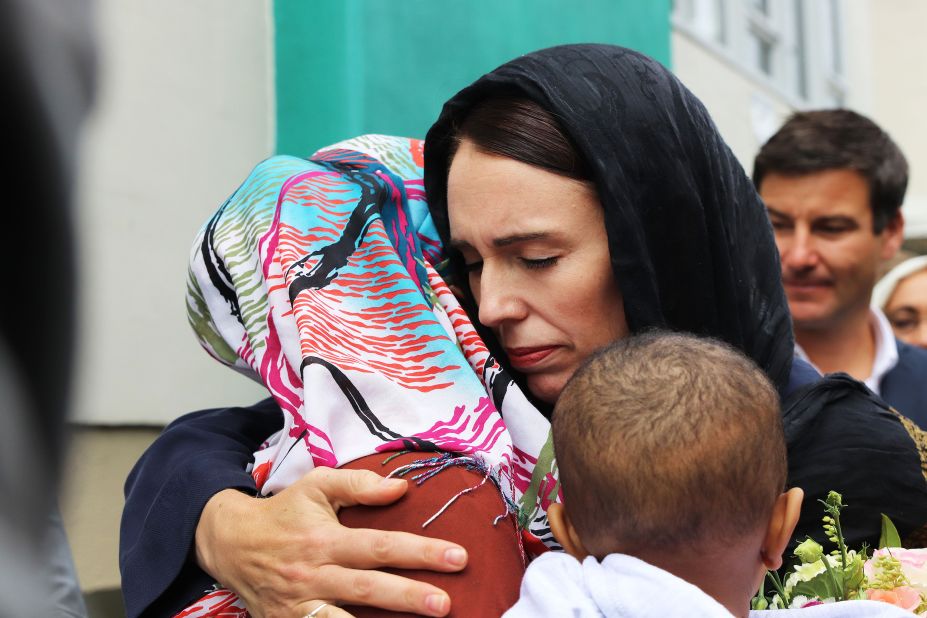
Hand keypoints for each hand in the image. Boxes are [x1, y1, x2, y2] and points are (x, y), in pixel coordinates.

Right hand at [195, 467, 467, 617]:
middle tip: (446, 603)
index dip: (419, 552)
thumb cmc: (284, 512)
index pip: (379, 546)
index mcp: (324, 538)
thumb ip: (358, 484)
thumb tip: (401, 488)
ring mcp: (300, 605)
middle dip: (409, 597)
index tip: (457, 557)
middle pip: (368, 588)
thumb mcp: (316, 486)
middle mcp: (313, 574)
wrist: (230, 543)